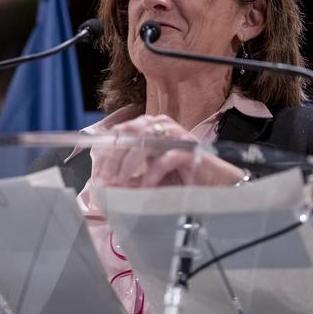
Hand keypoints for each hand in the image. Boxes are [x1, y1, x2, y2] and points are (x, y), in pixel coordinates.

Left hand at [90, 114, 245, 187]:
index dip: (105, 154)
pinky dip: (152, 175)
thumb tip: (103, 183)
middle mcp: (162, 125)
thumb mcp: (148, 172)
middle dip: (114, 159)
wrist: (215, 182)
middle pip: (128, 134)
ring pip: (143, 143)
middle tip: (106, 181)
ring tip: (122, 184)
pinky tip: (146, 188)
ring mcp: (176, 135)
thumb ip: (128, 173)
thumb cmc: (181, 176)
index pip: (120, 132)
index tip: (97, 175)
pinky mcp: (189, 150)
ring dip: (129, 165)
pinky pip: (164, 159)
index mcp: (150, 125)